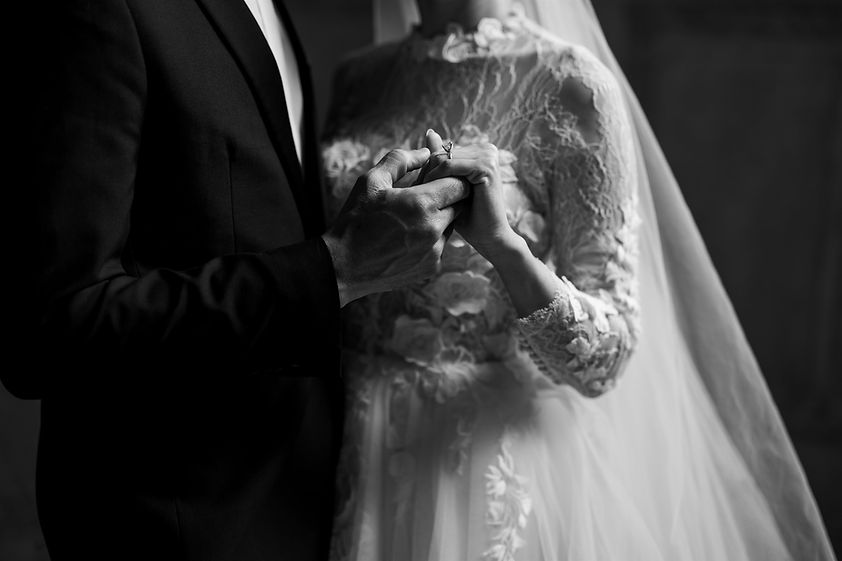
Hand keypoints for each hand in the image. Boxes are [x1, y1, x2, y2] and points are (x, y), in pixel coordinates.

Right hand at [322, 147, 470, 305]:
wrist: (343, 267)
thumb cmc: (354, 220)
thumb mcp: (371, 181)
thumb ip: (400, 160)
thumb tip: (426, 151)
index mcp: (421, 204)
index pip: (459, 185)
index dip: (451, 178)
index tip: (438, 177)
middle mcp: (433, 229)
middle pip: (460, 205)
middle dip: (447, 197)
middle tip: (424, 195)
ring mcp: (434, 251)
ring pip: (451, 226)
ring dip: (439, 218)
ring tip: (411, 218)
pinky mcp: (432, 268)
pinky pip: (441, 246)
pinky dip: (431, 239)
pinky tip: (407, 238)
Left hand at [421, 130, 519, 261]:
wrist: (490, 237)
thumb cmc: (468, 216)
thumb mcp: (450, 184)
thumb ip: (442, 159)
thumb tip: (429, 131)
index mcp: (481, 150)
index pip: (441, 151)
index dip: (428, 171)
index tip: (421, 192)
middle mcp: (487, 149)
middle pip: (440, 153)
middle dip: (428, 175)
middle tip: (422, 197)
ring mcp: (488, 156)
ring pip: (442, 159)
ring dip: (431, 179)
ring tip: (428, 199)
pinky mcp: (485, 167)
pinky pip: (449, 166)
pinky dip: (437, 180)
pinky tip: (435, 197)